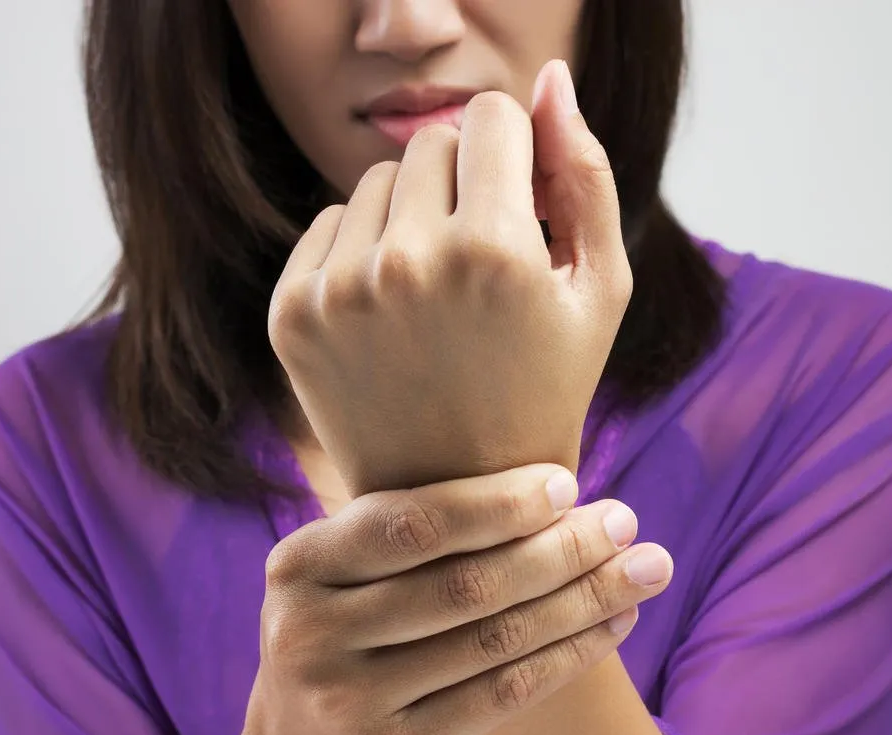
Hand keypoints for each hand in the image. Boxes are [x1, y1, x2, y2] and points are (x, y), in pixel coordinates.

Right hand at [241, 463, 671, 734]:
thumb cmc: (345, 631)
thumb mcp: (342, 573)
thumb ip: (412, 529)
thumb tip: (551, 483)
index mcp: (299, 565)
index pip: (411, 524)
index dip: (496, 504)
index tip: (567, 485)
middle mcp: (310, 633)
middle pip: (465, 584)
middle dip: (559, 549)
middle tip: (626, 523)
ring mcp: (348, 700)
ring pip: (494, 640)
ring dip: (582, 600)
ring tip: (644, 570)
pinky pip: (502, 694)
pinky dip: (568, 655)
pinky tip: (613, 625)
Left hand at [268, 61, 631, 495]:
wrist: (458, 496)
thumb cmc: (546, 386)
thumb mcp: (600, 289)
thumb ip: (586, 173)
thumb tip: (549, 79)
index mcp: (494, 253)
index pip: (491, 117)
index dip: (516, 156)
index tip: (523, 206)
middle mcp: (407, 263)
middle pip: (430, 141)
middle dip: (465, 181)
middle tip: (481, 256)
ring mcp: (339, 290)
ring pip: (376, 180)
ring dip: (411, 212)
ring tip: (438, 288)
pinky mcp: (291, 313)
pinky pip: (328, 224)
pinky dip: (361, 248)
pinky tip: (392, 308)